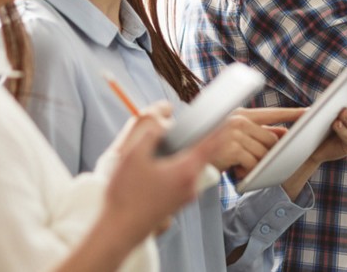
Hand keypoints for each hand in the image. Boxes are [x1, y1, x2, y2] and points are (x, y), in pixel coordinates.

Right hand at [101, 108, 222, 241]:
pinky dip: (178, 167)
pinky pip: (183, 178)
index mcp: (186, 170)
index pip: (212, 143)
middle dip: (198, 139)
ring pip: (192, 167)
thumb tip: (161, 120)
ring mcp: (185, 196)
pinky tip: (158, 167)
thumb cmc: (126, 196)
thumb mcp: (133, 155)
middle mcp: (191, 184)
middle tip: (187, 126)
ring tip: (165, 146)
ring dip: (185, 154)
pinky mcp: (177, 203)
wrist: (120, 230)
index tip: (227, 116)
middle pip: (203, 154)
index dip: (220, 127)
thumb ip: (150, 132)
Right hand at [210, 107, 304, 178]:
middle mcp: (238, 120)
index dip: (291, 113)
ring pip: (263, 153)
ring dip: (256, 165)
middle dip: (268, 154)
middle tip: (255, 163)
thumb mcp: (235, 136)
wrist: (188, 158)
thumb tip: (283, 134)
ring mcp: (235, 133)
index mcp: (240, 114)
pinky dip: (248, 171)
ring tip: (241, 168)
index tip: (308, 112)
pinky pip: (253, 163)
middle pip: (270, 139)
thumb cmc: (212, 148)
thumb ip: (257, 132)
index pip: (272, 113)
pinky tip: (238, 172)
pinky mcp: (232, 148)